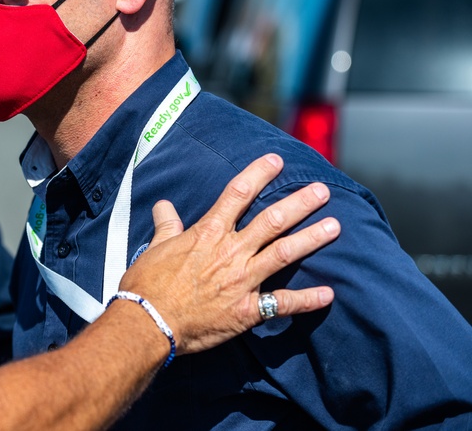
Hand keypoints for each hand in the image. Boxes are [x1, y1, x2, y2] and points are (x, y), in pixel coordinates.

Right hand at [118, 153, 338, 354]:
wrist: (149, 321)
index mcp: (208, 233)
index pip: (238, 194)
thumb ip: (167, 226)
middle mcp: (230, 251)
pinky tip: (328, 294)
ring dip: (311, 239)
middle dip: (299, 203)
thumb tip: (164, 206)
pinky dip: (306, 299)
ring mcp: (242, 280)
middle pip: (271, 220)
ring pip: (284, 253)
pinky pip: (282, 303)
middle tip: (322, 191)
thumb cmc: (147, 284)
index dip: (259, 174)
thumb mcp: (155, 248)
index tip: (277, 161)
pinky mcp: (247, 310)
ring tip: (334, 226)